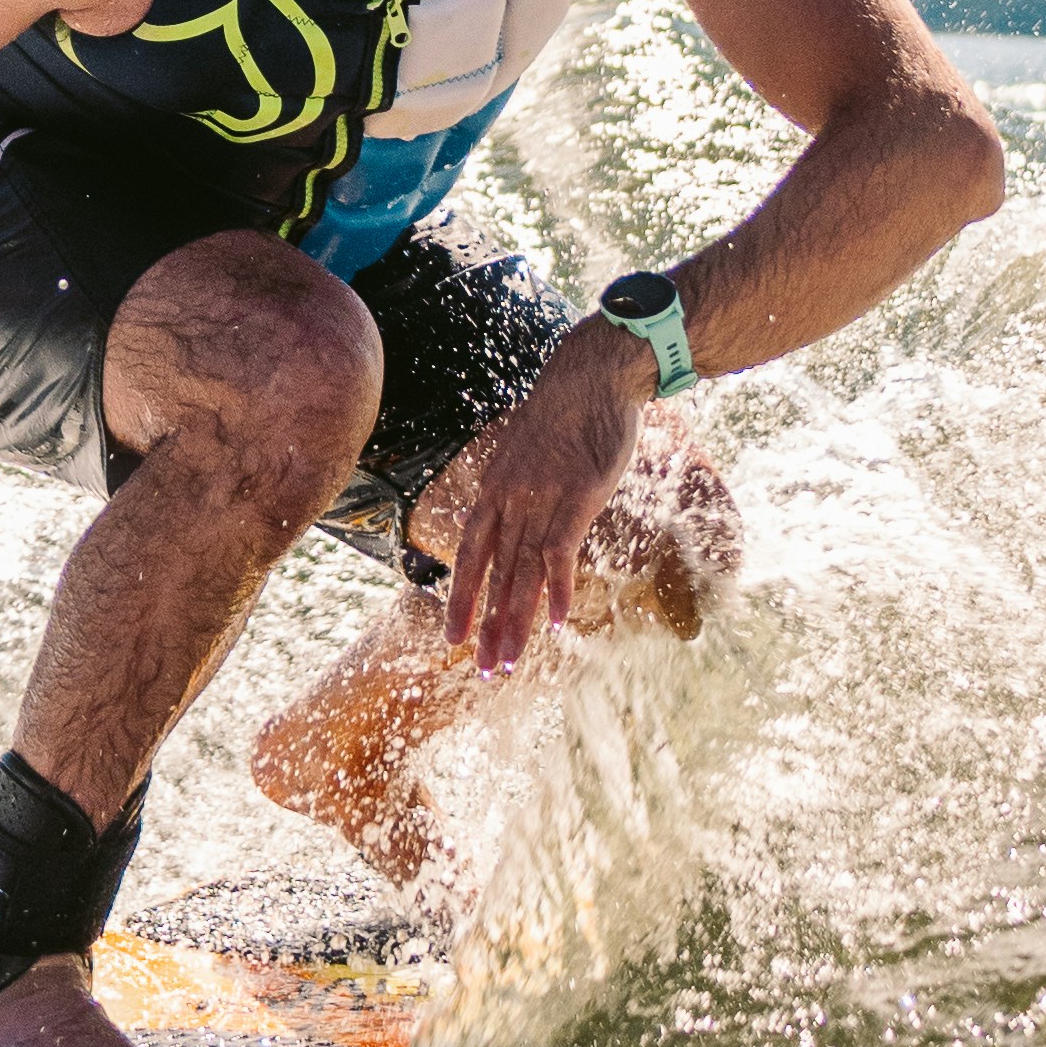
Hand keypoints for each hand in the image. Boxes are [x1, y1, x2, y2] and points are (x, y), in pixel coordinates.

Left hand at [442, 322, 656, 681]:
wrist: (592, 375)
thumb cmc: (567, 412)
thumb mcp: (529, 451)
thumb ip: (522, 488)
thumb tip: (521, 516)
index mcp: (496, 489)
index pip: (471, 554)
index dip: (462, 597)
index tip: (454, 637)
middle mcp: (511, 499)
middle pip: (496, 575)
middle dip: (488, 626)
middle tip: (483, 670)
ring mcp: (541, 500)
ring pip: (522, 573)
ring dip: (516, 622)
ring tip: (509, 662)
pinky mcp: (576, 499)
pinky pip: (560, 554)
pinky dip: (559, 590)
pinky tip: (558, 623)